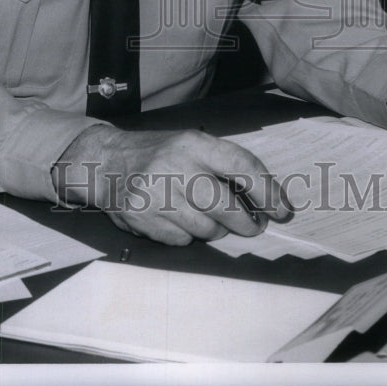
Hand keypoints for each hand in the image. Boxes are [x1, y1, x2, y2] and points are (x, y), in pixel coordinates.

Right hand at [52, 125, 290, 245]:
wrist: (104, 162)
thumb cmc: (157, 153)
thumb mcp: (189, 144)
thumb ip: (223, 165)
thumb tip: (266, 198)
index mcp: (193, 144)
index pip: (241, 166)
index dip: (268, 191)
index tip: (282, 209)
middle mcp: (175, 167)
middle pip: (226, 207)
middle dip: (246, 223)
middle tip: (252, 226)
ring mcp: (157, 196)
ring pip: (206, 229)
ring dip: (215, 230)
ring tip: (207, 218)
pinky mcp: (143, 220)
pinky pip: (182, 241)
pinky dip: (187, 236)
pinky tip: (178, 220)